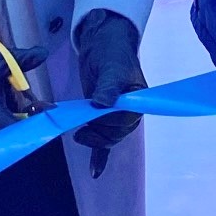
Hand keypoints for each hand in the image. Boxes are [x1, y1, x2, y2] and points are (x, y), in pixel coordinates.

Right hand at [0, 34, 47, 140]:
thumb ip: (22, 58)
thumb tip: (44, 52)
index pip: (16, 128)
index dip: (35, 124)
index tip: (48, 114)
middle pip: (13, 136)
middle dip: (30, 125)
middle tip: (43, 110)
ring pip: (3, 137)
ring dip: (19, 126)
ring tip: (32, 110)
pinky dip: (7, 125)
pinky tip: (17, 112)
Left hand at [73, 10, 146, 177]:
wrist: (103, 43)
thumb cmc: (112, 52)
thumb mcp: (111, 66)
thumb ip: (108, 86)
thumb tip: (102, 104)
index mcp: (137, 101)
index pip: (123, 122)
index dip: (108, 123)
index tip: (93, 116)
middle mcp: (129, 112)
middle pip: (114, 134)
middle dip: (97, 134)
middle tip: (79, 131)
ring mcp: (115, 116)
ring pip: (105, 137)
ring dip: (91, 139)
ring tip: (77, 136)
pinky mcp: (102, 118)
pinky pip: (103, 141)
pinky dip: (99, 157)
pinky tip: (95, 172)